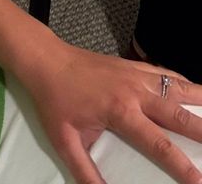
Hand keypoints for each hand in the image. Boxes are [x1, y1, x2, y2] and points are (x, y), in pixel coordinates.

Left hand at [23, 39, 201, 183]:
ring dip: (201, 100)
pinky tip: (196, 93)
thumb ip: (85, 171)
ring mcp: (136, 75)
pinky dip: (185, 84)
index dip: (182, 166)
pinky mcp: (132, 66)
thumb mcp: (65, 140)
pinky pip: (165, 74)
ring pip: (178, 88)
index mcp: (120, 112)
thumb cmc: (55, 100)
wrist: (45, 60)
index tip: (199, 181)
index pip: (159, 144)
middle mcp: (134, 92)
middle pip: (178, 114)